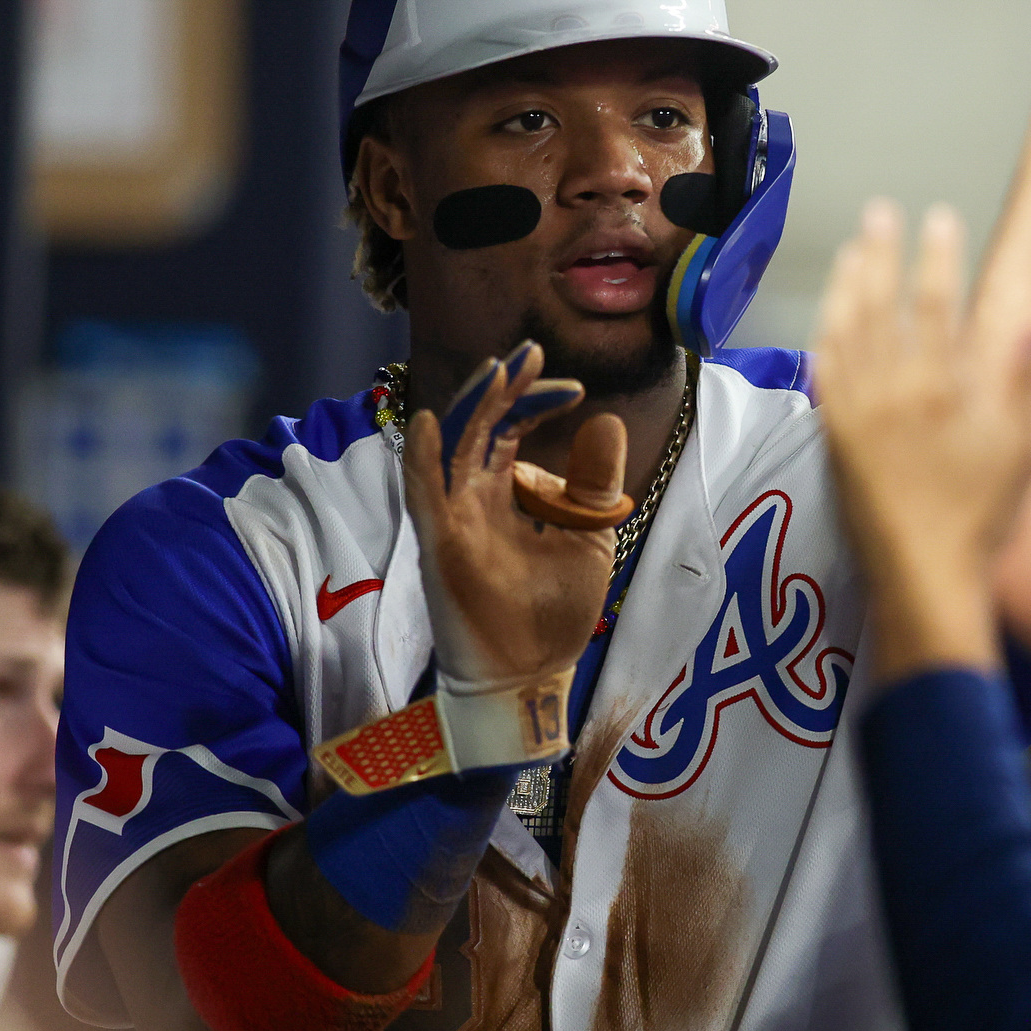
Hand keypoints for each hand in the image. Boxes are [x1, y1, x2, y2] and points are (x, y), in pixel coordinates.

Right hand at [402, 342, 624, 685]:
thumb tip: (606, 419)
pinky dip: (424, 457)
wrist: (531, 679)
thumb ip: (592, 484)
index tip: (573, 389)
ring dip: (474, 407)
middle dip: (504, 388)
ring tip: (500, 370)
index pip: (508, 429)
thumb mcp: (588, 538)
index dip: (533, 401)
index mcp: (502, 494)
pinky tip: (435, 422)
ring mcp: (452, 521)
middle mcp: (471, 499)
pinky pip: (425, 495)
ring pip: (453, 448)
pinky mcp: (441, 548)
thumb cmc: (551, 615)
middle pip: (479, 427)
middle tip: (532, 352)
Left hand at [816, 203, 1030, 682]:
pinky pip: (823, 375)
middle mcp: (892, 392)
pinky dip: (825, 338)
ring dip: (848, 286)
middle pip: (882, 305)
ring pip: (845, 332)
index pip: (939, 304)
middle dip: (881, 253)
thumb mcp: (1020, 449)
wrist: (925, 577)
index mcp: (942, 389)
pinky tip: (827, 322)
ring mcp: (856, 415)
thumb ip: (1022, 380)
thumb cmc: (982, 519)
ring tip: (852, 253)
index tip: (938, 219)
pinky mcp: (833, 440)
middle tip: (880, 213)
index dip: (938, 257)